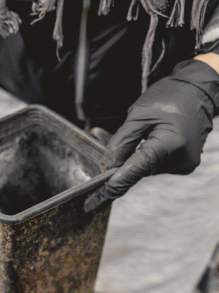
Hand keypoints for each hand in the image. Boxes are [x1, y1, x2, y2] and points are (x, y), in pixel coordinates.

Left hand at [84, 59, 218, 211]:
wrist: (198, 92)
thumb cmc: (169, 98)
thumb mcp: (138, 115)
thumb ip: (121, 142)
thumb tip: (108, 166)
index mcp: (169, 144)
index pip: (135, 170)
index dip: (113, 185)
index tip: (95, 200)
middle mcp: (180, 159)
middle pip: (138, 170)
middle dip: (120, 159)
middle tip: (107, 136)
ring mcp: (184, 164)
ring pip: (145, 168)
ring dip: (132, 155)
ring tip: (136, 131)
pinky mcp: (184, 165)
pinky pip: (155, 164)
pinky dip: (144, 155)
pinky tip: (147, 138)